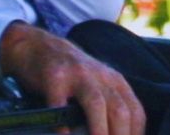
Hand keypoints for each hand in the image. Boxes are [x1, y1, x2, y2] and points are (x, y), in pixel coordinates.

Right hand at [0, 22, 144, 134]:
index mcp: (114, 81)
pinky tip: (63, 134)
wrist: (34, 44)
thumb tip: (115, 134)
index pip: (135, 112)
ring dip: (99, 131)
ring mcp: (75, 74)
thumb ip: (108, 104)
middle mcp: (100, 76)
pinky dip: (62, 124)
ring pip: (96, 104)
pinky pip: (59, 104)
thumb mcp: (96, 82)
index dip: (135, 134)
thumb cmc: (68, 72)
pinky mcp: (52, 77)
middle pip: (119, 110)